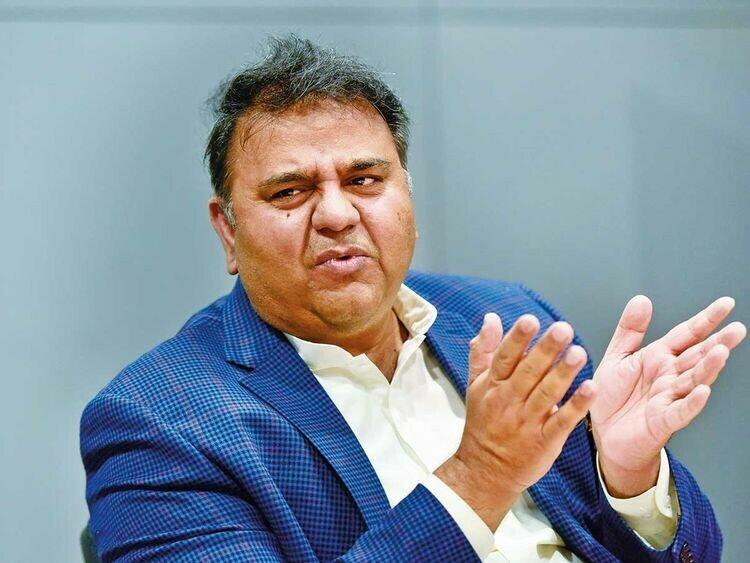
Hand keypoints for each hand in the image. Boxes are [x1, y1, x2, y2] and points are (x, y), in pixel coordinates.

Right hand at [435, 313, 594, 530]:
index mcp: (493, 385)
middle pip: (528, 372)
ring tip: (579, 353)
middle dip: (546, 350)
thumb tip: (490, 319)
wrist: (484, 471)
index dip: (517, 339)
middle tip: (563, 329)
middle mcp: (509, 401)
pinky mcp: (545, 441)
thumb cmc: (483, 423)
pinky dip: (576, 406)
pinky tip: (591, 389)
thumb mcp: (475, 385)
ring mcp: (527, 422)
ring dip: (563, 374)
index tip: (530, 320)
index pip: (505, 358)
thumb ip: (484, 351)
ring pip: (546, 394)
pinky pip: (562, 422)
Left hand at [591, 296, 745, 496]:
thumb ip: (630, 330)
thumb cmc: (613, 396)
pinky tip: (704, 391)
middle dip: (718, 343)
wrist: (604, 432)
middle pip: (697, 356)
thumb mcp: (618, 356)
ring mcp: (669, 398)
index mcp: (660, 357)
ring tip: (721, 353)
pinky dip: (692, 402)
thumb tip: (642, 299)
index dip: (706, 320)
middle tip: (738, 329)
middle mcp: (669, 376)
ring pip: (693, 381)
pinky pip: (680, 411)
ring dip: (708, 368)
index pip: (687, 335)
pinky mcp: (663, 420)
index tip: (727, 303)